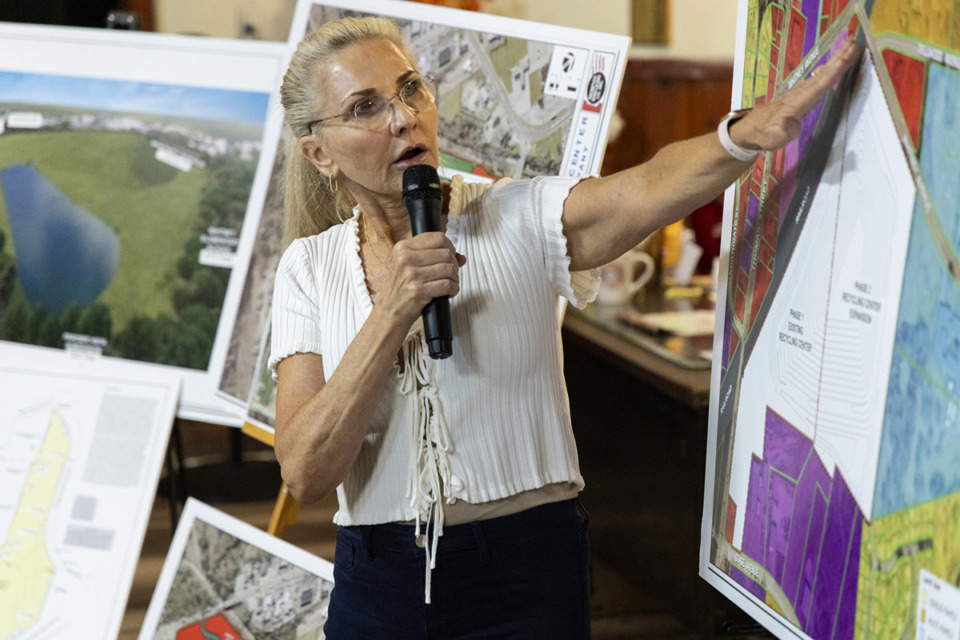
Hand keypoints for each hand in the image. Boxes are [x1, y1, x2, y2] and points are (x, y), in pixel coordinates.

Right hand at [378, 231, 465, 324]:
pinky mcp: (419, 291)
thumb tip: (461, 257)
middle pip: (446, 253)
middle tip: (451, 274)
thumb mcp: (411, 266)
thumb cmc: (402, 288)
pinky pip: (447, 285)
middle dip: (454, 265)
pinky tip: (449, 292)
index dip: (450, 247)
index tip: (451, 256)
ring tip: (450, 284)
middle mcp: (406, 258)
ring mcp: (412, 275)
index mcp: (403, 247)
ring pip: (449, 269)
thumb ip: (435, 257)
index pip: (438, 237)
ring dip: (455, 278)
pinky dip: (453, 289)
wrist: (390, 311)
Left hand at [730, 37, 861, 150]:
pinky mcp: (798, 94)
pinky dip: (826, 69)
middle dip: (839, 59)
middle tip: (853, 41)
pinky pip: (816, 79)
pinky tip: (831, 64)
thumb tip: (792, 128)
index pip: (820, 84)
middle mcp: (799, 93)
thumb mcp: (773, 137)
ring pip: (820, 74)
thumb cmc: (764, 134)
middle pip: (823, 74)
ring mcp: (798, 92)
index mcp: (798, 102)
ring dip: (834, 60)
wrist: (750, 129)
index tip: (848, 55)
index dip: (835, 70)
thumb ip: (783, 132)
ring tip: (848, 47)